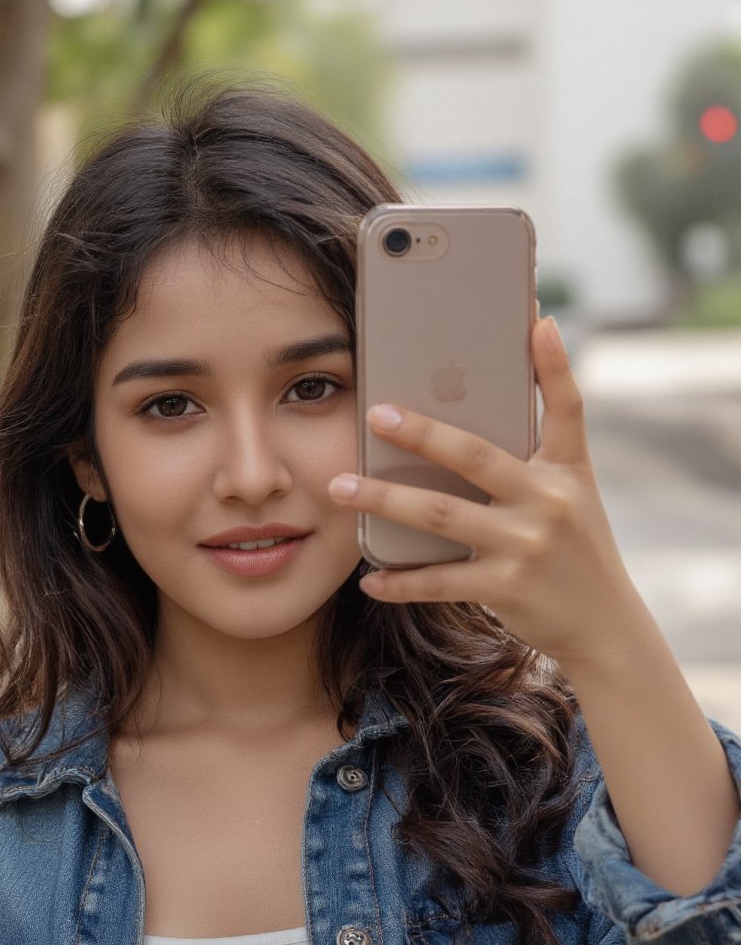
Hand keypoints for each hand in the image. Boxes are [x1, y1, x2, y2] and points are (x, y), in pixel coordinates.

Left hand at [327, 316, 642, 671]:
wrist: (604, 623)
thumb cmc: (576, 547)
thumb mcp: (575, 490)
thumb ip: (548, 442)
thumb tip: (517, 382)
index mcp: (566, 469)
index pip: (567, 407)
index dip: (555, 364)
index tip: (536, 321)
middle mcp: (548, 501)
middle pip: (474, 456)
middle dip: (421, 433)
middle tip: (373, 415)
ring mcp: (524, 545)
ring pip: (439, 515)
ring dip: (384, 500)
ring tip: (340, 488)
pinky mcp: (505, 587)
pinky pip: (439, 581)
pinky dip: (401, 582)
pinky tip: (369, 579)